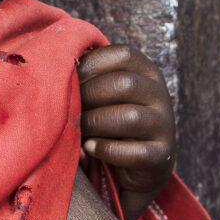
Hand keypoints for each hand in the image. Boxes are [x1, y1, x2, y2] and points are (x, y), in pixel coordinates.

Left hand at [79, 46, 175, 219]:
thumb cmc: (113, 120)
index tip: (70, 79)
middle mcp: (160, 95)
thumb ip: (91, 76)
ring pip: (130, 117)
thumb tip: (55, 65)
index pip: (124, 55)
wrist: (142, 165)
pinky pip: (134, 152)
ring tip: (80, 130)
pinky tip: (90, 148)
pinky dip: (105, 149)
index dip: (92, 64)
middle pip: (125, 84)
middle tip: (71, 109)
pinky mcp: (161, 156)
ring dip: (96, 123)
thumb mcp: (107, 93)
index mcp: (148, 72)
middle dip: (90, 96)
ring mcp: (164, 126)